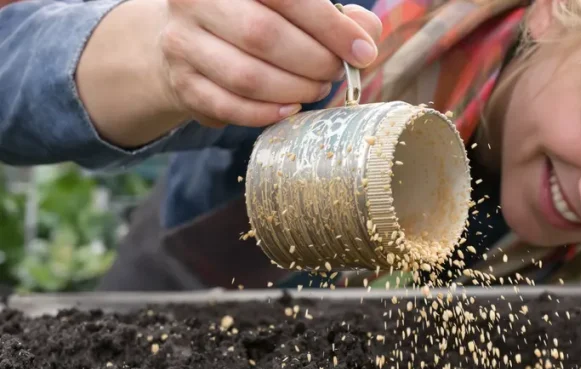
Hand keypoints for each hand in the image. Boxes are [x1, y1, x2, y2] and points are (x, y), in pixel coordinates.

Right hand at [157, 0, 381, 127]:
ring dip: (295, 90)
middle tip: (335, 73)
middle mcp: (195, 1)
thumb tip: (365, 34)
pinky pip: (230, 107)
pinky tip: (291, 107)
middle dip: (313, 61)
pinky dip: (269, 113)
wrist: (190, 39)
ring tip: (316, 89)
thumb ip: (335, 16)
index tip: (362, 52)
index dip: (330, 27)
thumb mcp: (292, 7)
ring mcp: (182, 43)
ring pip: (247, 77)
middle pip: (263, 36)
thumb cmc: (256, 18)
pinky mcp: (182, 84)